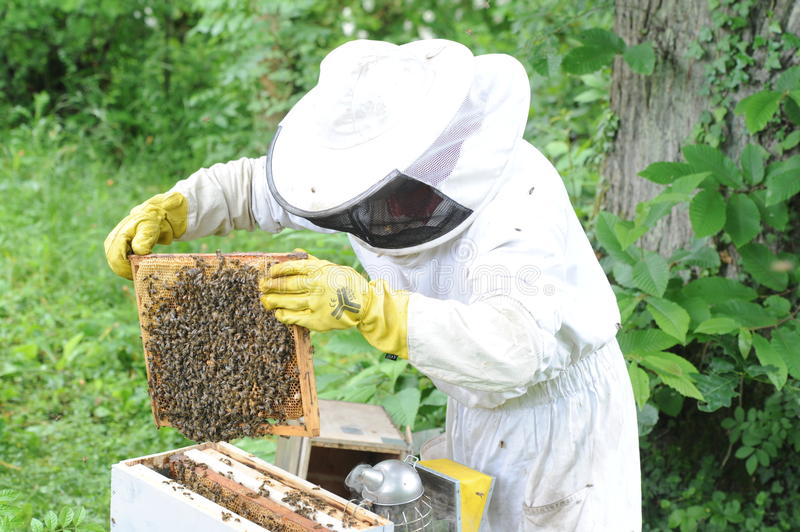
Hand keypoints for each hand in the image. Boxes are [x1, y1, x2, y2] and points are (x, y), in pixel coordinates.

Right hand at [104, 191, 187, 278]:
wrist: (150, 219)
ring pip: (117, 268)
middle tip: (146, 270)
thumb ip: (144, 240)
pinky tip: (141, 264)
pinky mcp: (117, 253)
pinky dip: (131, 269)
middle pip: (116, 266)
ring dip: (131, 270)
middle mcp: (111, 244)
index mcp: (117, 237)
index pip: (117, 260)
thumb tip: (139, 252)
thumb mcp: (149, 228)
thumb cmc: (150, 223)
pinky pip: (121, 267)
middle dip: (131, 271)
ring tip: (145, 265)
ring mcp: (113, 249)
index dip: (130, 268)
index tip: (145, 268)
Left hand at [259, 257, 409, 357]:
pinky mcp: (318, 320)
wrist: (365, 304)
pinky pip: (295, 318)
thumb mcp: (332, 267)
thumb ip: (312, 261)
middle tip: (262, 285)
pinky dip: (284, 315)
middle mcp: (317, 286)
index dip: (278, 270)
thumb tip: (294, 252)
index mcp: (320, 270)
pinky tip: (278, 313)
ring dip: (273, 300)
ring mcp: (316, 303)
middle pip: (287, 285)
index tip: (270, 272)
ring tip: (265, 300)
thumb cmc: (348, 283)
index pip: (293, 267)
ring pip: (288, 302)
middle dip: (271, 285)